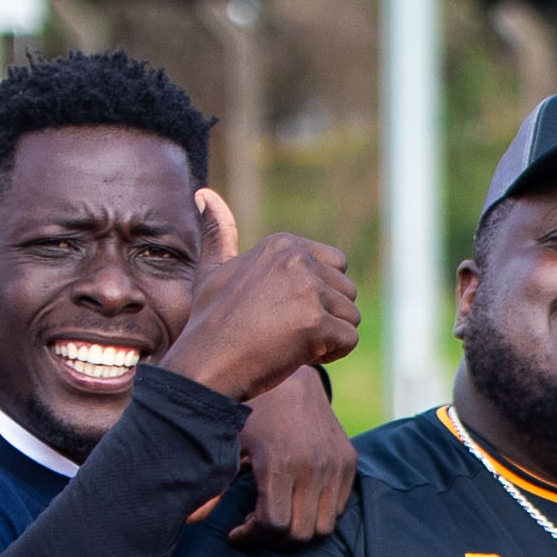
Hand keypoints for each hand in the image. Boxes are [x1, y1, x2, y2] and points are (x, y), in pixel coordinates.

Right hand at [162, 191, 359, 403]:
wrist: (208, 362)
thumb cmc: (211, 323)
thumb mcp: (213, 270)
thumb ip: (219, 234)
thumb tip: (205, 193)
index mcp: (282, 244)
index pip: (336, 265)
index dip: (318, 295)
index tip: (285, 311)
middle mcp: (298, 260)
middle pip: (347, 291)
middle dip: (328, 316)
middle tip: (289, 331)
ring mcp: (308, 290)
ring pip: (351, 317)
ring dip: (329, 337)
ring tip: (292, 342)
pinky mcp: (317, 323)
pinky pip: (349, 341)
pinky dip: (331, 354)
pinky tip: (299, 355)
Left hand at [229, 366, 357, 547]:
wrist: (290, 375)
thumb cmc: (250, 410)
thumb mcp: (228, 443)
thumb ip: (211, 485)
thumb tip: (190, 521)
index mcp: (279, 462)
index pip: (274, 525)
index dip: (252, 537)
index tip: (236, 532)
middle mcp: (312, 466)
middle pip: (300, 533)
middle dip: (273, 539)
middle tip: (253, 526)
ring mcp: (334, 464)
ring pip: (323, 527)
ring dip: (297, 529)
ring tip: (275, 515)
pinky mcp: (347, 461)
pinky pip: (338, 508)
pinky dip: (317, 514)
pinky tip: (294, 500)